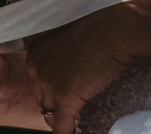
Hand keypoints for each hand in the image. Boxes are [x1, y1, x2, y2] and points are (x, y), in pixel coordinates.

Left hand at [24, 7, 141, 133]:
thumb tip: (65, 70)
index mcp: (33, 46)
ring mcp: (47, 81)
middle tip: (72, 100)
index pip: (35, 74)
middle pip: (39, 93)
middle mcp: (34, 63)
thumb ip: (59, 49)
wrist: (117, 31)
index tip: (63, 84)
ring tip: (73, 119)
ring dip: (60, 116)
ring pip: (47, 111)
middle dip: (55, 99)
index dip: (50, 82)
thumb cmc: (101, 27)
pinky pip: (60, 126)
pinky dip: (67, 133)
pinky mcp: (64, 97)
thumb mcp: (69, 33)